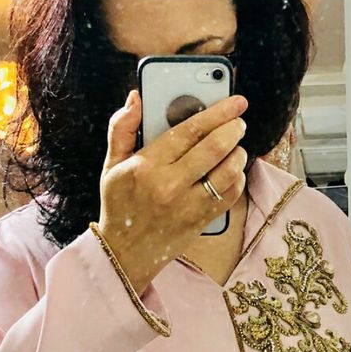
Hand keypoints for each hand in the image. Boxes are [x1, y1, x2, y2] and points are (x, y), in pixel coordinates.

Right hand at [97, 88, 247, 294]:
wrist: (124, 253)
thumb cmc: (119, 205)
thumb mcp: (112, 165)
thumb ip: (122, 128)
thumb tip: (135, 98)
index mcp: (147, 166)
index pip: (189, 130)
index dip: (217, 112)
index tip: (235, 102)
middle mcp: (170, 185)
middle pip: (215, 148)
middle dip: (233, 129)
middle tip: (238, 123)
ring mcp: (188, 206)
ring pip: (228, 172)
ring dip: (238, 154)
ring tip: (236, 148)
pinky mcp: (200, 221)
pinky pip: (230, 195)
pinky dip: (237, 179)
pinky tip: (232, 173)